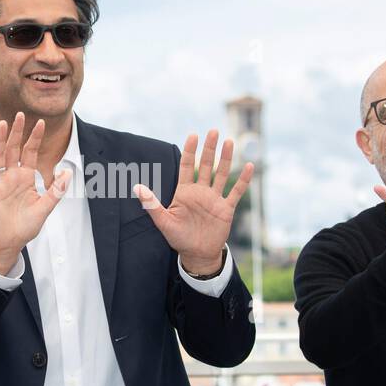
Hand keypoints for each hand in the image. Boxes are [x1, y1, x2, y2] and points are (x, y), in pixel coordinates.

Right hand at [0, 111, 70, 274]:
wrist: (10, 242)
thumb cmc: (26, 226)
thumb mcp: (45, 207)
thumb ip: (56, 191)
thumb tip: (68, 172)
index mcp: (26, 177)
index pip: (30, 152)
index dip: (34, 138)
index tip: (40, 122)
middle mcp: (13, 176)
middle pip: (14, 149)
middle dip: (18, 132)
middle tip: (21, 114)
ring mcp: (0, 182)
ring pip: (0, 157)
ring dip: (1, 141)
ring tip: (4, 124)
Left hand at [134, 129, 252, 274]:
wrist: (196, 254)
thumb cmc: (178, 238)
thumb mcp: (163, 221)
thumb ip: (151, 204)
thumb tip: (136, 187)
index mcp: (184, 192)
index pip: (187, 166)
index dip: (190, 151)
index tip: (192, 135)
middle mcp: (200, 192)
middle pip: (206, 165)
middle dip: (209, 148)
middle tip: (213, 131)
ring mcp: (214, 199)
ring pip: (222, 174)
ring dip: (226, 159)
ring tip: (229, 142)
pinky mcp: (226, 209)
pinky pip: (236, 192)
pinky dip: (243, 180)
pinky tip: (249, 166)